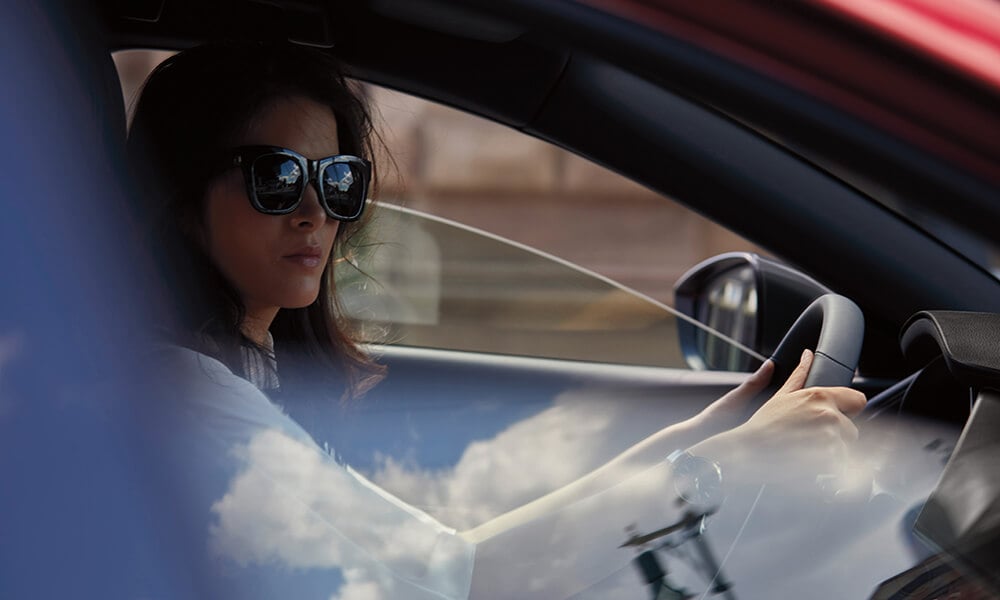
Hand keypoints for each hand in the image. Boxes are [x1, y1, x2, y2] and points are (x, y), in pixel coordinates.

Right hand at [691, 349, 867, 486]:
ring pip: (846, 450)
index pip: (859, 400)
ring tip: (805, 452)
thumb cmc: (762, 425)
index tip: (833, 418)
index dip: (848, 411)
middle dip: (836, 437)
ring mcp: (831, 438)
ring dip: (831, 454)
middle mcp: (828, 415)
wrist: (748, 451)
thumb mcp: (781, 395)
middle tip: (809, 440)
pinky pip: (840, 466)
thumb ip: (800, 374)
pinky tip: (807, 463)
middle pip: (852, 430)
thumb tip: (808, 354)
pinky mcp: (830, 460)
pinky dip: (828, 469)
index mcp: (820, 396)